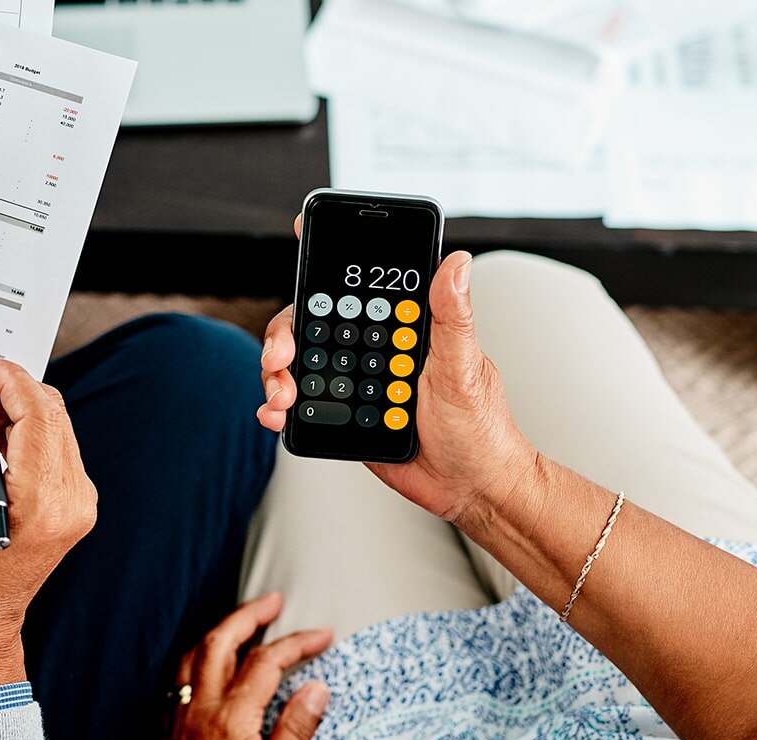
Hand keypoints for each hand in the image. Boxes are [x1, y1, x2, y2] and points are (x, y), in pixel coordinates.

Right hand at [0, 353, 97, 694]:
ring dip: (12, 412)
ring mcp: (78, 502)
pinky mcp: (73, 503)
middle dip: (7, 391)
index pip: (37, 412)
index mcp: (42, 501)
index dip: (7, 377)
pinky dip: (21, 433)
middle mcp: (71, 500)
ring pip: (53, 425)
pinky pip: (53, 446)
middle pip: (50, 413)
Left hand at [167, 593, 331, 739]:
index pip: (266, 662)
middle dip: (248, 615)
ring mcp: (176, 718)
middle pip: (220, 641)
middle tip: (271, 602)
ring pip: (192, 655)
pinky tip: (208, 664)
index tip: (320, 636)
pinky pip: (178, 678)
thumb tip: (316, 691)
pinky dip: (197, 658)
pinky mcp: (164, 731)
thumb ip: (294, 732)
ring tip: (240, 623)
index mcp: (230, 718)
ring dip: (219, 631)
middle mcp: (198, 710)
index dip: (297, 643)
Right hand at [256, 217, 537, 523]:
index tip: (304, 236)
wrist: (469, 487)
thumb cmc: (480, 427)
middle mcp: (374, 349)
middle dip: (286, 334)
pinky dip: (279, 406)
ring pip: (300, 363)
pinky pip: (302, 404)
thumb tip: (456, 262)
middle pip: (313, 324)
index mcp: (403, 327)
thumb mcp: (465, 368)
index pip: (359, 286)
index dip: (328, 259)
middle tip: (282, 355)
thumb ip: (452, 317)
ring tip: (281, 395)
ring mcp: (355, 382)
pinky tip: (276, 413)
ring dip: (278, 373)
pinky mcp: (342, 417)